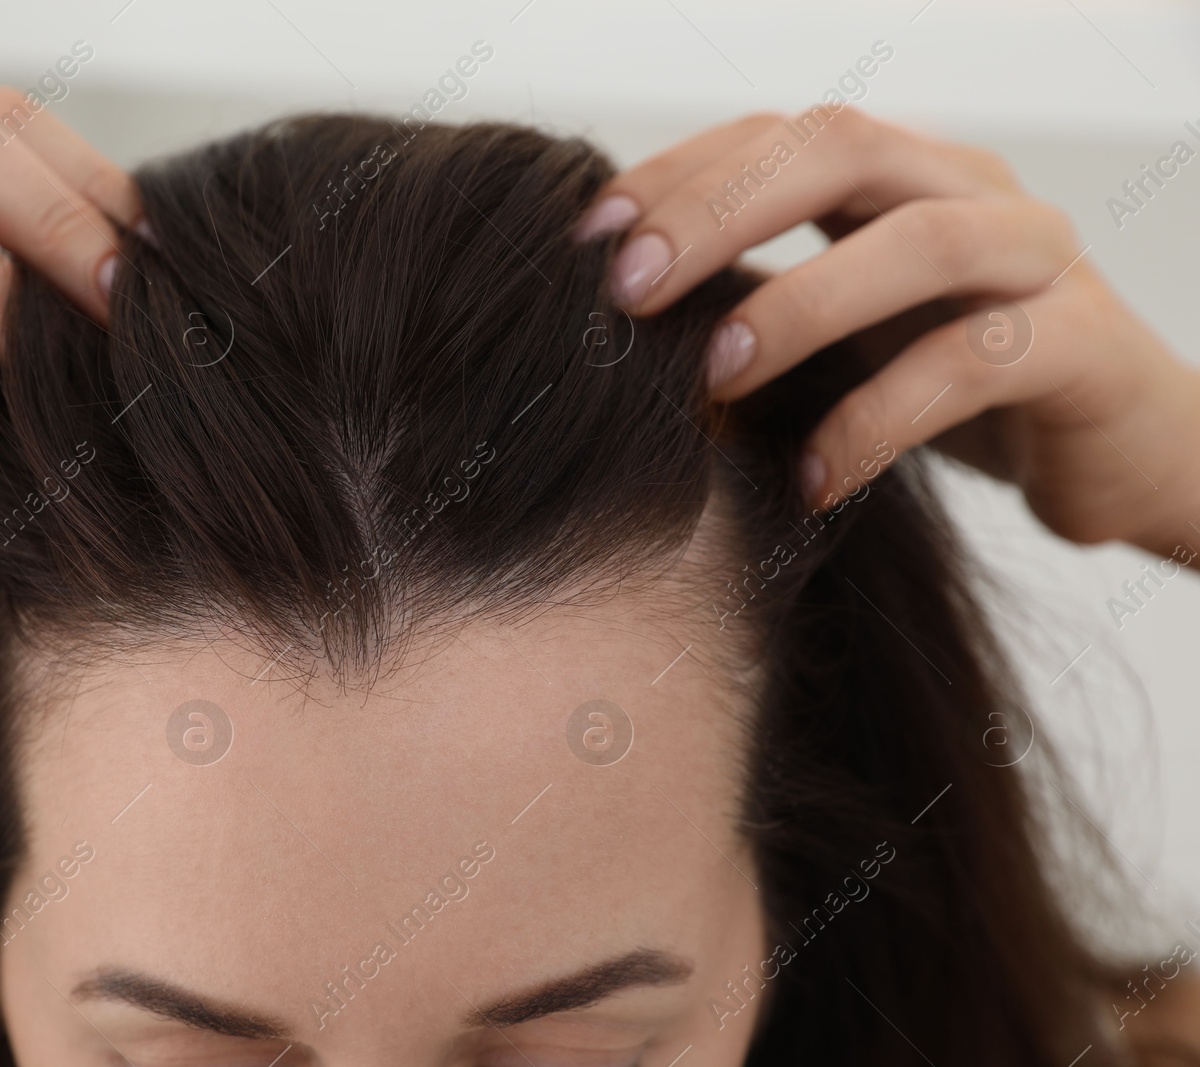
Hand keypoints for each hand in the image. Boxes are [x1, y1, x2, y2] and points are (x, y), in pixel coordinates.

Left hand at [576, 108, 1199, 556]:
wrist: (1117, 452)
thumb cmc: (956, 389)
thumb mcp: (848, 334)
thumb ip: (763, 304)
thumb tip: (620, 326)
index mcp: (903, 175)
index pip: (778, 135)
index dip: (679, 174)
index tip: (588, 237)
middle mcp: (970, 190)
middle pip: (839, 151)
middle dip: (719, 215)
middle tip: (630, 294)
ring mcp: (1036, 259)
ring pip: (918, 242)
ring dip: (800, 306)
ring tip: (712, 379)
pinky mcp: (1083, 345)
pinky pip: (975, 362)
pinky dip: (878, 420)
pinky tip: (812, 479)